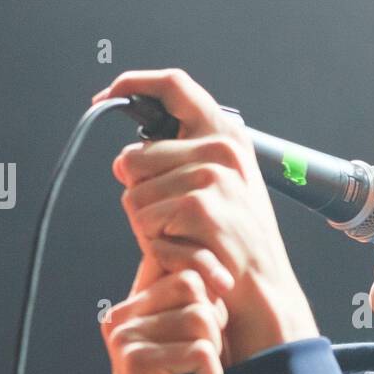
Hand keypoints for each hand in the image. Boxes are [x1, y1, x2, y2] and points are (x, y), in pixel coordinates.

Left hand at [92, 68, 319, 364]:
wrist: (265, 290)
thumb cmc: (238, 245)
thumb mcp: (224, 188)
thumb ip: (183, 161)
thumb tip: (125, 160)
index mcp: (227, 135)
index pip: (174, 87)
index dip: (134, 84)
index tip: (108, 96)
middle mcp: (221, 149)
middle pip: (134, 156)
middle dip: (138, 193)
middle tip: (171, 222)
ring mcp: (211, 176)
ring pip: (133, 194)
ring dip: (148, 225)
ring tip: (185, 240)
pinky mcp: (199, 207)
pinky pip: (143, 220)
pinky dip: (156, 244)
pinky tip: (186, 252)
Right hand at [103, 254, 227, 373]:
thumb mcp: (194, 341)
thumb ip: (199, 304)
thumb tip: (221, 271)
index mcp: (137, 303)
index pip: (173, 258)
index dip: (205, 267)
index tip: (224, 289)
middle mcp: (124, 314)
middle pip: (194, 284)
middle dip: (214, 321)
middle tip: (204, 355)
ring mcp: (124, 336)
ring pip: (199, 317)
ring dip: (213, 351)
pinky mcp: (133, 360)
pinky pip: (197, 350)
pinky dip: (210, 373)